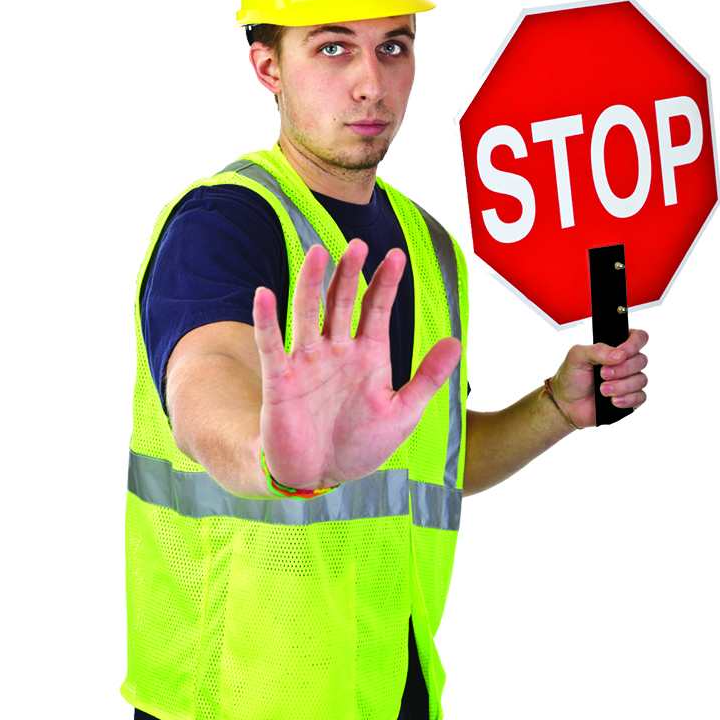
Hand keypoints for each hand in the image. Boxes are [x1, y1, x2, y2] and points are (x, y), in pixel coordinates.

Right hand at [252, 239, 462, 489]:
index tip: (397, 256)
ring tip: (316, 253)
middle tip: (358, 244)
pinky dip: (266, 320)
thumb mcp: (404, 412)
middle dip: (350, 273)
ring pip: (308, 313)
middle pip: (342, 302)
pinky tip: (264, 294)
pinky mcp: (280, 379)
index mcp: (368, 354)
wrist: (320, 475)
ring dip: (310, 283)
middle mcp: (337, 350)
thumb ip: (427, 377)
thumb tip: (456, 341)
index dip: (385, 282)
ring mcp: (307, 361)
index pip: (376, 308)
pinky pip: (272, 344)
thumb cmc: (361, 444)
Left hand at [550, 329, 648, 428]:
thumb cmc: (572, 377)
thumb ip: (597, 350)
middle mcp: (625, 363)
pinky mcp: (630, 399)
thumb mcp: (577, 356)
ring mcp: (629, 381)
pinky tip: (613, 401)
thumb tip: (620, 355)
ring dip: (622, 386)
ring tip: (603, 390)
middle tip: (603, 374)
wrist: (566, 403)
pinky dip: (627, 399)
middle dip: (622, 369)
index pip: (638, 337)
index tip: (622, 352)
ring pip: (641, 380)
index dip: (634, 344)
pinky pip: (640, 397)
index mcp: (615, 348)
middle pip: (641, 360)